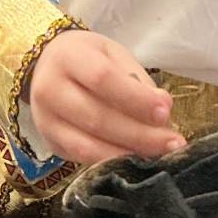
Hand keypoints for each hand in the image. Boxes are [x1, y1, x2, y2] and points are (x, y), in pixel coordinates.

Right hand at [27, 30, 185, 164]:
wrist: (46, 66)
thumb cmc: (88, 58)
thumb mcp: (113, 55)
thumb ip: (137, 80)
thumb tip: (163, 108)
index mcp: (68, 57)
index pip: (102, 79)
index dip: (136, 99)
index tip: (165, 112)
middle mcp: (49, 89)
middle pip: (97, 117)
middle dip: (140, 134)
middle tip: (173, 143)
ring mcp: (45, 119)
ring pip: (87, 145)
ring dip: (127, 154)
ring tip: (159, 156)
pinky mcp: (49, 142)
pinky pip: (82, 158)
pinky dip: (110, 162)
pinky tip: (133, 160)